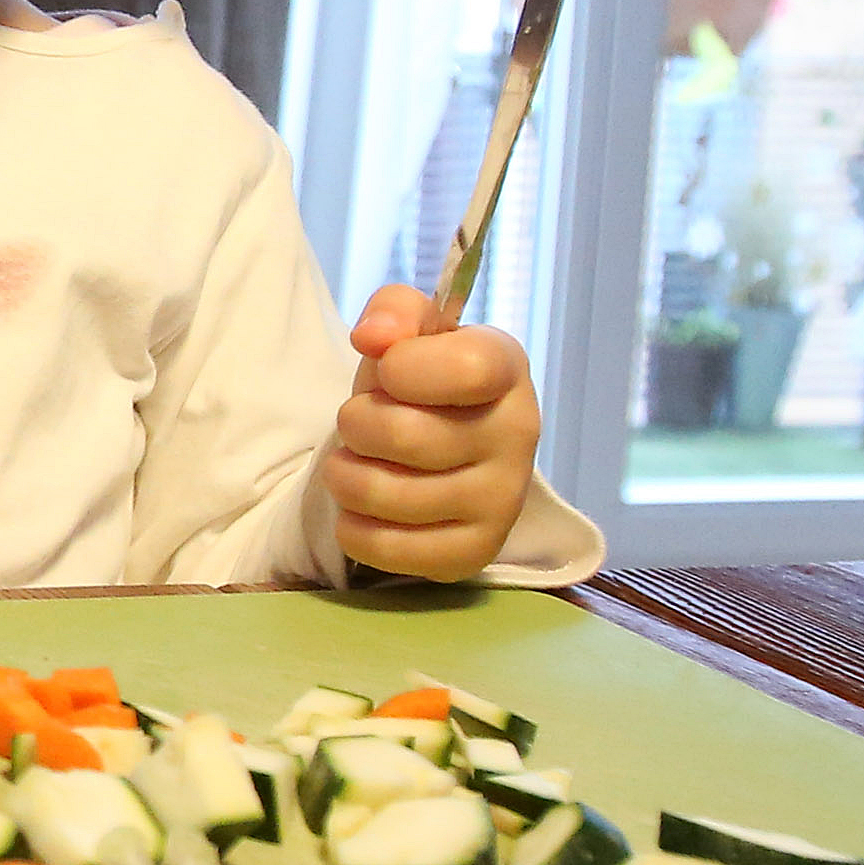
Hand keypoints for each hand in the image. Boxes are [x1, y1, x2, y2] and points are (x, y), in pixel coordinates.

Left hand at [322, 285, 538, 582]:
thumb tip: (374, 337)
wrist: (446, 452)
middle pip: (404, 435)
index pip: (465, 368)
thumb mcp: (408, 332)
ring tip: (355, 463)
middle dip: (355, 424)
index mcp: (505, 368)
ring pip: (384, 494)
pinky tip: (366, 510)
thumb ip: (392, 312)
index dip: (404, 369)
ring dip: (344, 476)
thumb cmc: (422, 383)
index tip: (387, 372)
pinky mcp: (475, 552)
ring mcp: (503, 501)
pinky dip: (353, 527)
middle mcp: (519, 435)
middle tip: (358, 423)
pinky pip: (383, 548)